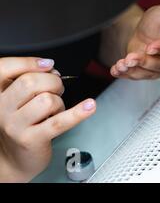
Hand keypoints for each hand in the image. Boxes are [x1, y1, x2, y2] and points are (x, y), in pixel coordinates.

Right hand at [0, 57, 95, 181]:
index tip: (48, 64)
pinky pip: (60, 121)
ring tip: (56, 110)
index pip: (4, 68)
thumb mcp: (18, 99)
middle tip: (57, 90)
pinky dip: (78, 112)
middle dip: (52, 81)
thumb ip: (30, 80)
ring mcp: (15, 125)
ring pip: (47, 100)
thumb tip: (51, 68)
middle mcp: (1, 109)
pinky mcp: (32, 139)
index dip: (28, 62)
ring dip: (59, 102)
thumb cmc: (22, 123)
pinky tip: (90, 106)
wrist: (15, 158)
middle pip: (30, 82)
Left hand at [111, 4, 159, 79]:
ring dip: (134, 67)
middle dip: (145, 60)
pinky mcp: (148, 73)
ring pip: (149, 71)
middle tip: (132, 57)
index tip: (153, 46)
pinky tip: (116, 70)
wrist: (142, 29)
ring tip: (123, 62)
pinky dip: (124, 73)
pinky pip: (137, 76)